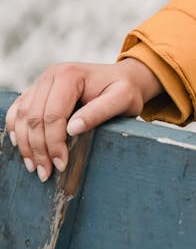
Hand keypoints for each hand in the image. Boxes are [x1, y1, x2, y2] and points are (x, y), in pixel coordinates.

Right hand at [5, 59, 163, 181]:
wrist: (124, 78)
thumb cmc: (125, 89)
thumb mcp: (122, 99)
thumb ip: (99, 112)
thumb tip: (72, 129)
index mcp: (70, 75)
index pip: (53, 115)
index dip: (54, 143)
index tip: (61, 164)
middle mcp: (52, 75)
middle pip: (34, 117)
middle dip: (38, 149)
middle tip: (45, 173)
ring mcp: (43, 82)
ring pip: (23, 115)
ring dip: (25, 144)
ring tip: (34, 166)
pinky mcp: (39, 90)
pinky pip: (19, 110)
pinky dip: (17, 128)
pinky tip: (20, 145)